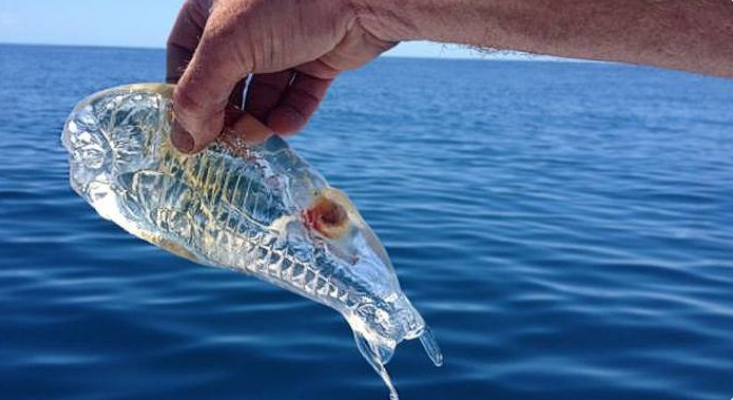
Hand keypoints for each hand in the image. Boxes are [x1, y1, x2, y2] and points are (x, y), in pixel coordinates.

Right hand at [166, 0, 395, 152]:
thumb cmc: (288, 2)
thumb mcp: (227, 45)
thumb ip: (198, 94)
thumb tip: (185, 143)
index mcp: (215, 6)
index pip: (184, 52)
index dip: (183, 89)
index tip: (186, 125)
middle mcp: (248, 23)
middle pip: (225, 78)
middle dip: (225, 112)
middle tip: (225, 142)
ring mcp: (285, 41)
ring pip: (263, 91)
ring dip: (258, 119)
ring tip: (256, 138)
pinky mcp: (319, 58)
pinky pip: (298, 94)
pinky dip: (290, 113)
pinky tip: (284, 127)